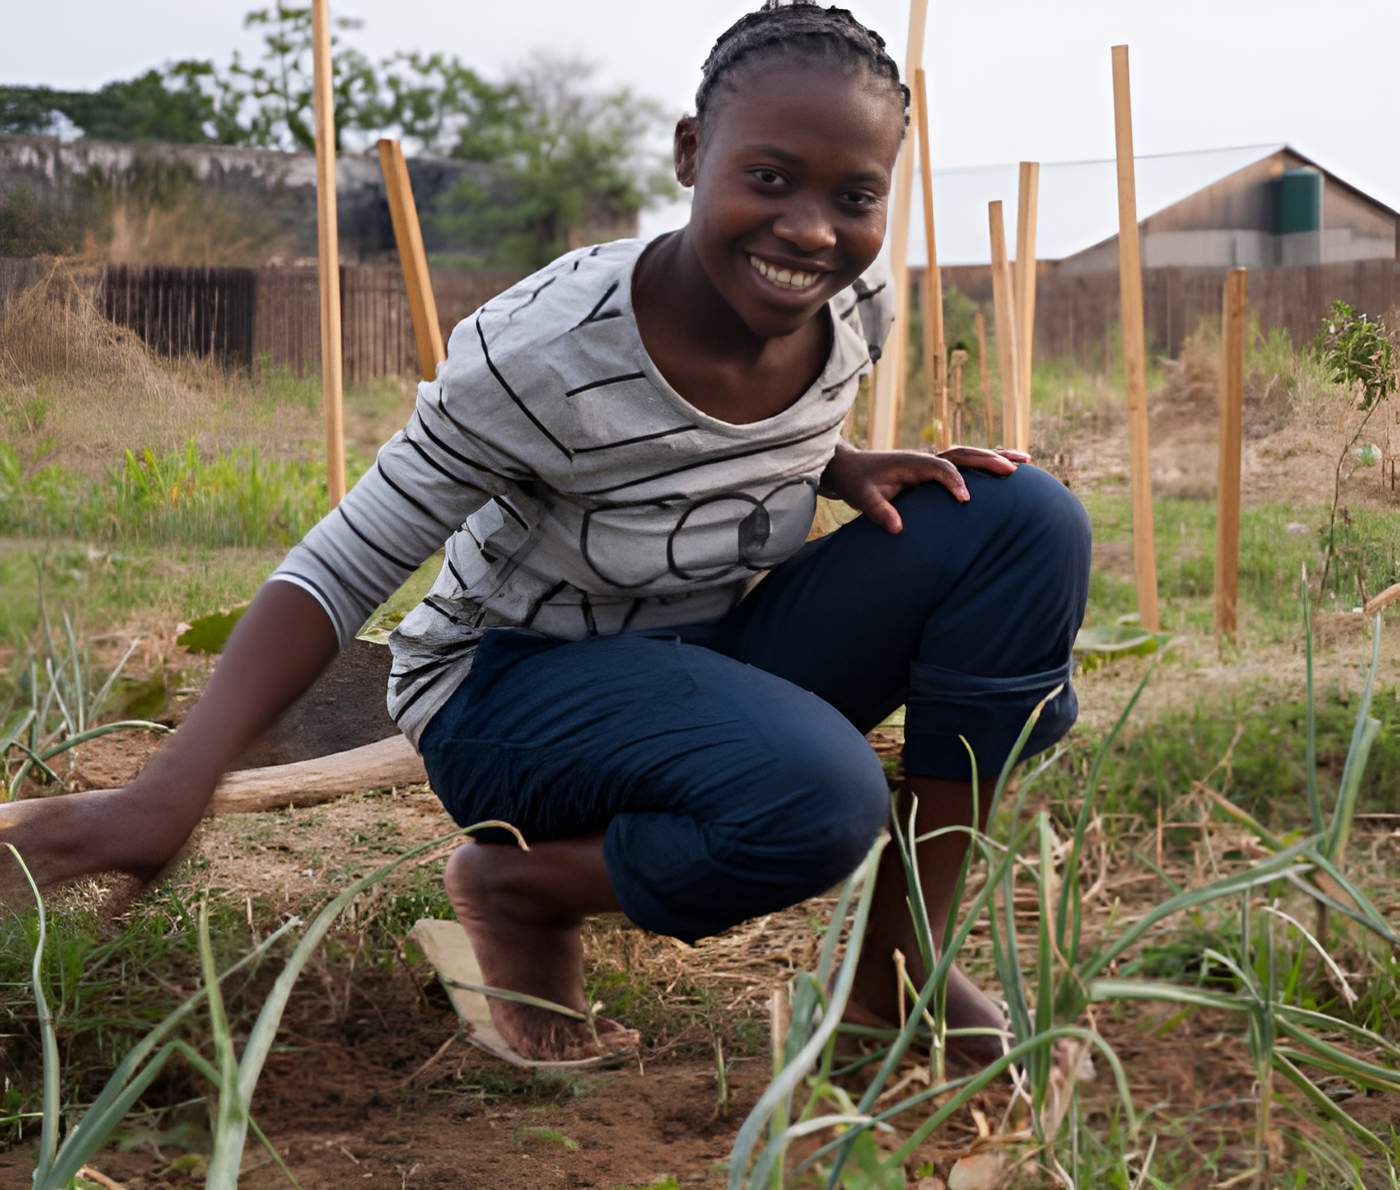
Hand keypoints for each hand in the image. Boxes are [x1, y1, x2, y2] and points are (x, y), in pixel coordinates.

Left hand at [819, 443, 1030, 533]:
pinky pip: (966, 465)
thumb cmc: (857, 482)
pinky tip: (1009, 469)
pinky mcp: (936, 469)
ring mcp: (933, 462)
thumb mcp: (861, 497)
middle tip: (1013, 470)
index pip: (940, 468)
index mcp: (912, 463)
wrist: (850, 469)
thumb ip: (878, 511)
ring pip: (970, 455)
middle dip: (988, 460)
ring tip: (1026, 462)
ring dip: (996, 456)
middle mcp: (926, 458)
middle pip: (963, 454)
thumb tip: (898, 528)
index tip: (966, 500)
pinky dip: (987, 464)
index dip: (954, 482)